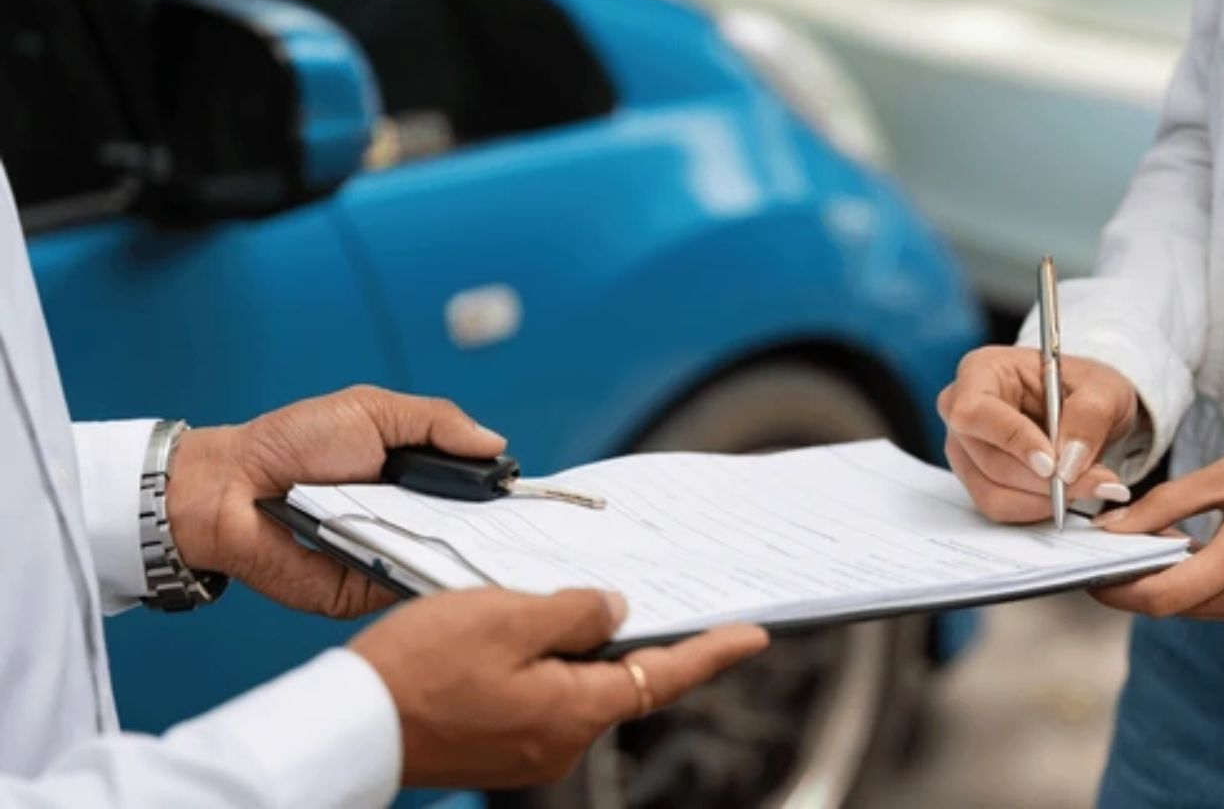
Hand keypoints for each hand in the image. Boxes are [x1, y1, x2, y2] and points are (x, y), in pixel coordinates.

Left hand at [166, 385, 507, 617]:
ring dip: (462, 557)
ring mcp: (386, 560)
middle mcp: (407, 523)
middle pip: (467, 536)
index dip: (501, 499)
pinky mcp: (361, 593)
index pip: (473, 496)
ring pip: (441, 567)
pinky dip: (421, 582)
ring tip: (487, 549)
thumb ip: (437, 421)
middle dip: (493, 533)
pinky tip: (442, 568)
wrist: (230, 487)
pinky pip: (402, 593)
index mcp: (415, 480)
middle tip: (519, 531)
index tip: (531, 504)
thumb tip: (497, 445)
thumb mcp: (374, 410)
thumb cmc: (294, 442)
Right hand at [350, 587, 769, 788]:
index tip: (754, 634)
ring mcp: (528, 751)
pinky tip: (518, 635)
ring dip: (576, 648)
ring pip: (575, 687)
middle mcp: (560, 742)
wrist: (348, 726)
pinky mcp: (497, 748)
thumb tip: (615, 609)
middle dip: (630, 638)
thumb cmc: (420, 667)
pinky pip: (541, 700)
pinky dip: (545, 666)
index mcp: (575, 710)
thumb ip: (573, 612)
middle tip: (643, 593)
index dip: (713, 652)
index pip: (665, 676)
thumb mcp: (507, 615)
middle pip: (619, 680)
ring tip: (553, 602)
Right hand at [938, 346, 1138, 522]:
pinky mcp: (976, 479)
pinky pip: (1000, 507)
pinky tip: (1068, 490)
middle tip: (1098, 481)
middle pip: (989, 459)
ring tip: (1091, 484)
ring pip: (993, 491)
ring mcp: (965, 449)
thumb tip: (1069, 459)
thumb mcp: (1104, 388)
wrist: (1086, 412)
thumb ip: (1090, 415)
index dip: (1012, 441)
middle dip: (1044, 480)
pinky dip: (1039, 508)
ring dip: (1046, 498)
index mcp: (981, 371)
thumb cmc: (1085, 388)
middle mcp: (962, 411)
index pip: (977, 412)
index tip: (1052, 464)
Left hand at [1089, 447, 1223, 624]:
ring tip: (1149, 542)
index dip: (1117, 592)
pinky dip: (1191, 584)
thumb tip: (1113, 529)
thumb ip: (1164, 504)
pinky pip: (1215, 605)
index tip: (1088, 574)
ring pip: (1191, 608)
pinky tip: (1184, 553)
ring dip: (1163, 583)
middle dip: (1135, 583)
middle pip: (1172, 606)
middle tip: (1112, 549)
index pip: (1162, 597)